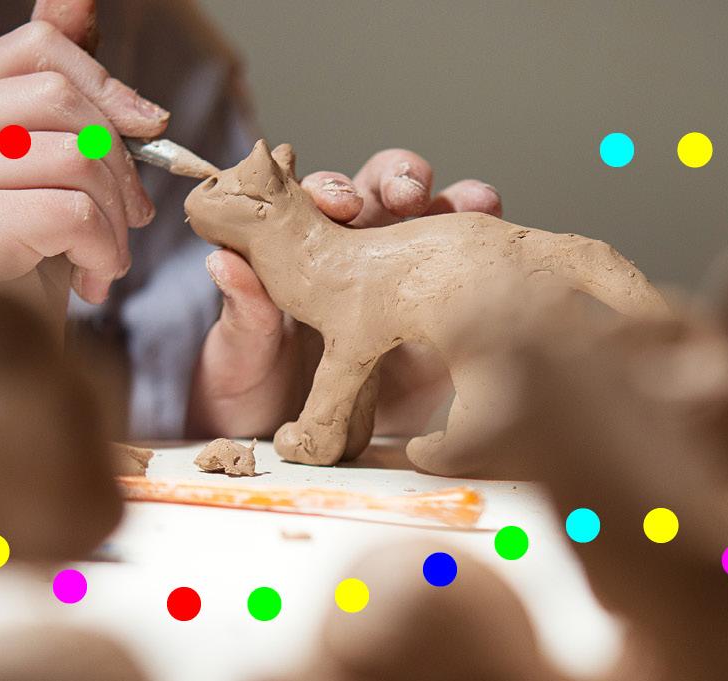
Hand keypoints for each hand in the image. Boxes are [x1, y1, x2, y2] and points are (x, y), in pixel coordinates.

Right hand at [0, 0, 168, 308]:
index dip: (106, 84)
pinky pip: (72, 211)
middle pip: (61, 100)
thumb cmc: (21, 261)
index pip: (36, 47)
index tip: (147, 126)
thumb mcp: (46, 161)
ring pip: (75, 158)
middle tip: (132, 215)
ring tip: (103, 255)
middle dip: (120, 162)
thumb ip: (57, 82)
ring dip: (115, 218)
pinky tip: (89, 279)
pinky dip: (102, 251)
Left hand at [187, 149, 501, 438]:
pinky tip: (504, 247)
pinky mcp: (441, 321)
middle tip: (406, 193)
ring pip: (437, 223)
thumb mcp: (237, 358)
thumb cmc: (250, 392)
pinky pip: (469, 283)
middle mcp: (356, 254)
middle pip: (384, 195)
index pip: (319, 203)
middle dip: (399, 180)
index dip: (331, 190)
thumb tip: (223, 263)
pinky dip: (492, 256)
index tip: (337, 202)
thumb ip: (242, 314)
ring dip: (457, 202)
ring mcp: (403, 284)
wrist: (290, 454)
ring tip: (477, 201)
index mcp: (302, 250)